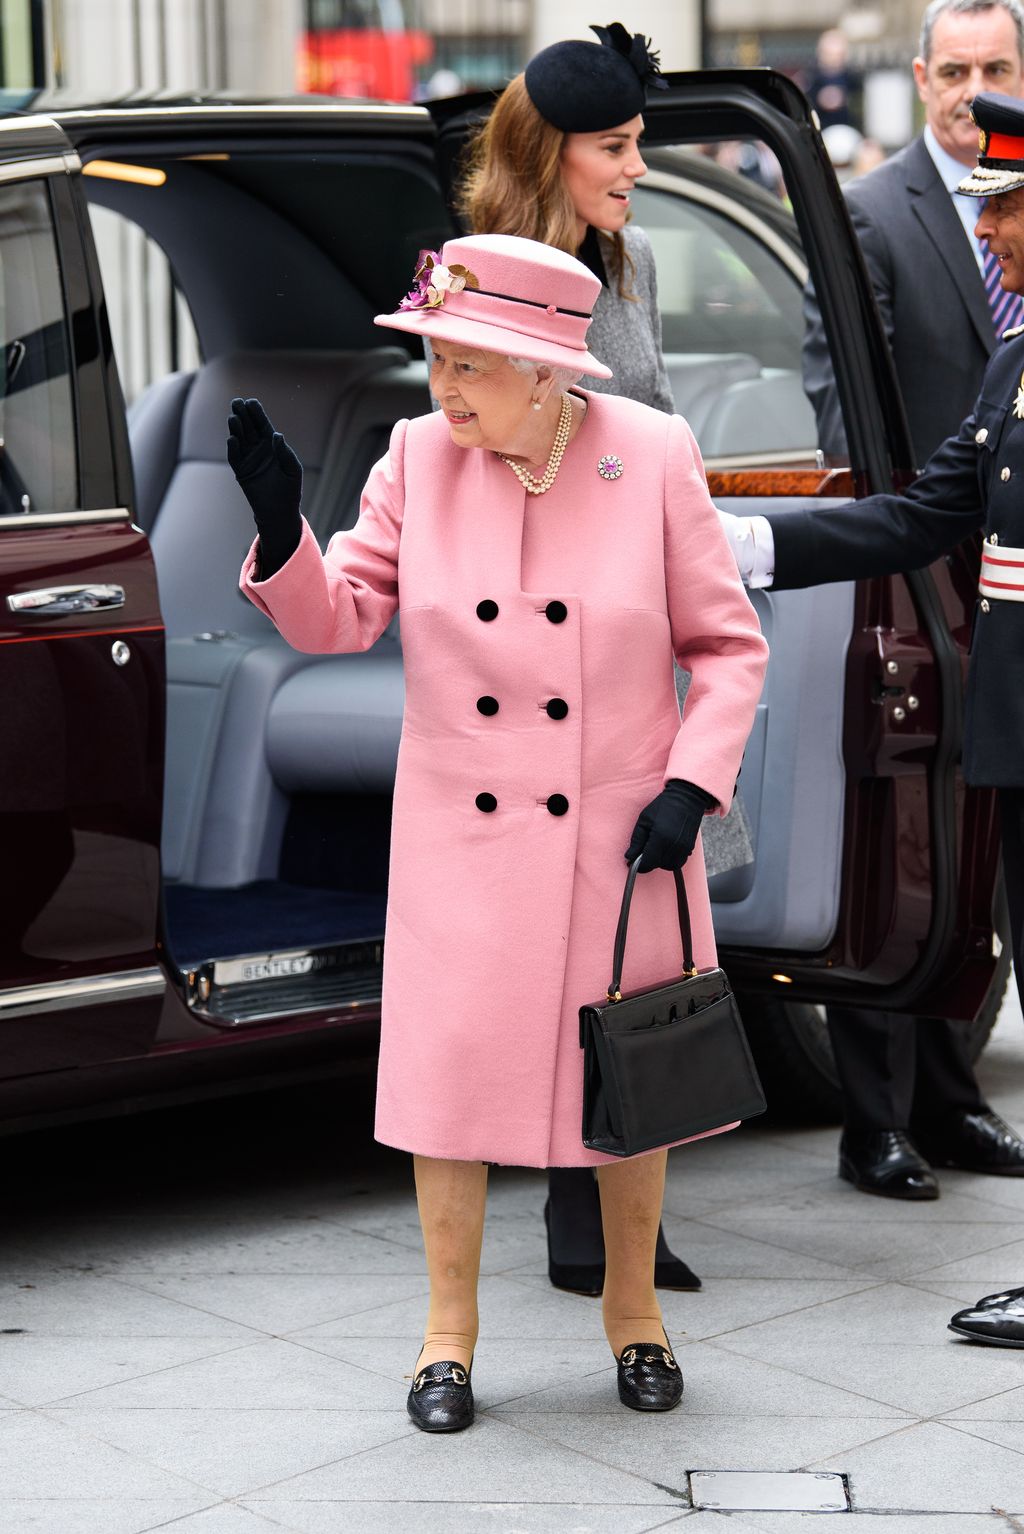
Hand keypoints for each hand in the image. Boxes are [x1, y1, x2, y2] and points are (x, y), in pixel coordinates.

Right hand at [227, 397, 302, 576]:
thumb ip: (285, 452)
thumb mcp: (292, 469)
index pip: (263, 425)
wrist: (280, 511)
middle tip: (237, 402)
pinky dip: (233, 448)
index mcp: (272, 446)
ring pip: (240, 439)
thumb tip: (276, 435)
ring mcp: (248, 459)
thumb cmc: (290, 489)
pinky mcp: (241, 472)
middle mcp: (259, 449)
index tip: (252, 402)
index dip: (257, 413)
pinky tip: (233, 438)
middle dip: (243, 415)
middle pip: (248, 428)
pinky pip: (235, 457)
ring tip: (234, 418)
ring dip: (236, 428)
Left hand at [625, 779, 717, 872]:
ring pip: (668, 866)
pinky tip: (665, 850)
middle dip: (648, 862)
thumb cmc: (663, 807)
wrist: (686, 798)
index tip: (632, 861)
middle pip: (657, 865)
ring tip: (655, 849)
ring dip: (659, 862)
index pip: (648, 862)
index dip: (638, 865)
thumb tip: (629, 857)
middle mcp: (673, 846)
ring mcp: (684, 848)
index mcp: (660, 838)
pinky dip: (670, 860)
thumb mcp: (644, 820)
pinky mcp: (689, 848)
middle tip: (643, 851)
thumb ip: (636, 841)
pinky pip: (678, 862)